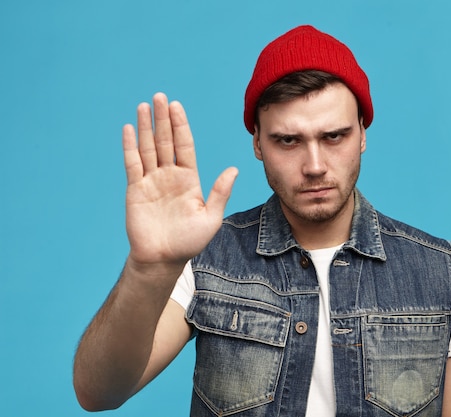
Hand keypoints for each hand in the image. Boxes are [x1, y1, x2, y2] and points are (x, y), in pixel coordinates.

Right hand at [122, 93, 237, 271]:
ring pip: (147, 148)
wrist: (164, 258)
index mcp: (189, 179)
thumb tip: (234, 169)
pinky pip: (132, 164)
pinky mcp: (135, 189)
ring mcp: (151, 181)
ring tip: (145, 106)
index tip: (177, 106)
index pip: (184, 145)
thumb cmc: (190, 241)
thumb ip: (220, 192)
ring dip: (146, 127)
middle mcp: (169, 175)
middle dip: (163, 119)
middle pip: (165, 141)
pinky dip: (130, 146)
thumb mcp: (211, 217)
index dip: (180, 126)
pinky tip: (129, 128)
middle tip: (160, 97)